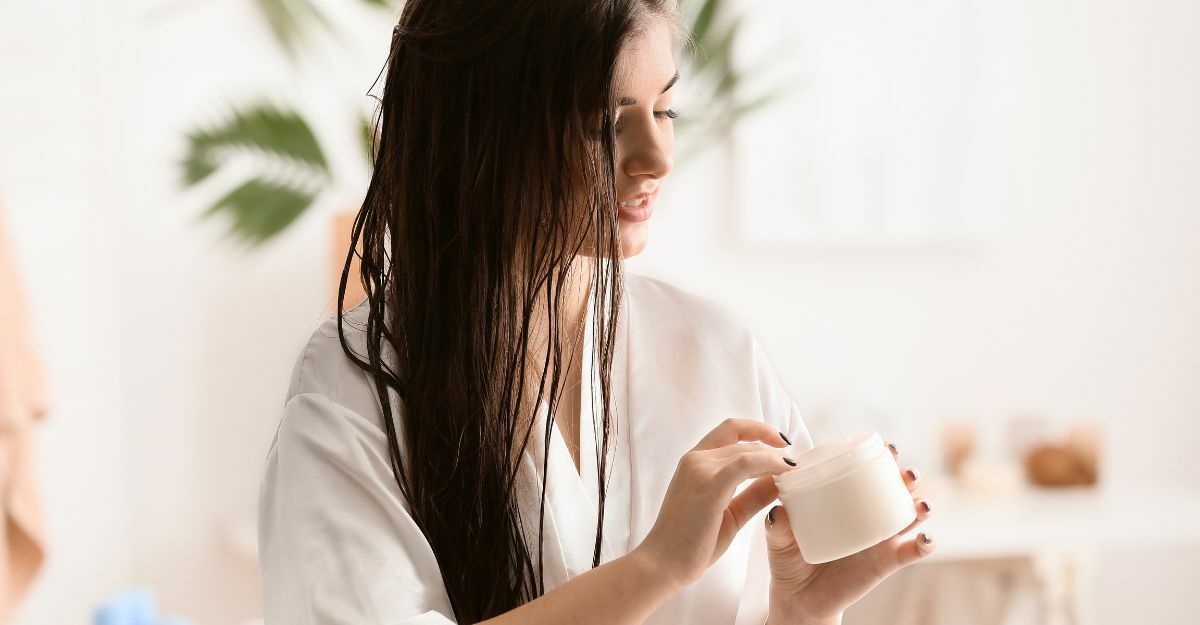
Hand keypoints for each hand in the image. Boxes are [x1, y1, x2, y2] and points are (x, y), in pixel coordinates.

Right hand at [635, 418, 794, 588]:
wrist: (663, 564)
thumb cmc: (691, 543)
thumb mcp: (730, 513)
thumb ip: (753, 494)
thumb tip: (781, 481)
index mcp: (695, 462)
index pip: (730, 430)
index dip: (759, 430)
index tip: (781, 442)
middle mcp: (695, 460)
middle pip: (743, 441)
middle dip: (774, 448)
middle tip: (796, 465)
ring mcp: (700, 470)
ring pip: (747, 450)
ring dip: (775, 457)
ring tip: (795, 471)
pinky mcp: (709, 486)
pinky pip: (746, 464)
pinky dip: (769, 463)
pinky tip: (786, 472)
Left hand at [764, 440, 935, 624]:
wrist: (798, 598)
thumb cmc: (789, 559)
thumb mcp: (778, 539)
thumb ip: (777, 526)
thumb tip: (779, 511)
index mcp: (844, 501)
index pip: (865, 472)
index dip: (880, 456)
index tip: (887, 447)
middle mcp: (866, 515)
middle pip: (895, 489)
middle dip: (907, 477)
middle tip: (907, 473)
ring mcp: (878, 538)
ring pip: (909, 517)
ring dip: (921, 506)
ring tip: (921, 503)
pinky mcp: (885, 563)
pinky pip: (911, 553)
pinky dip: (924, 544)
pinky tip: (926, 538)